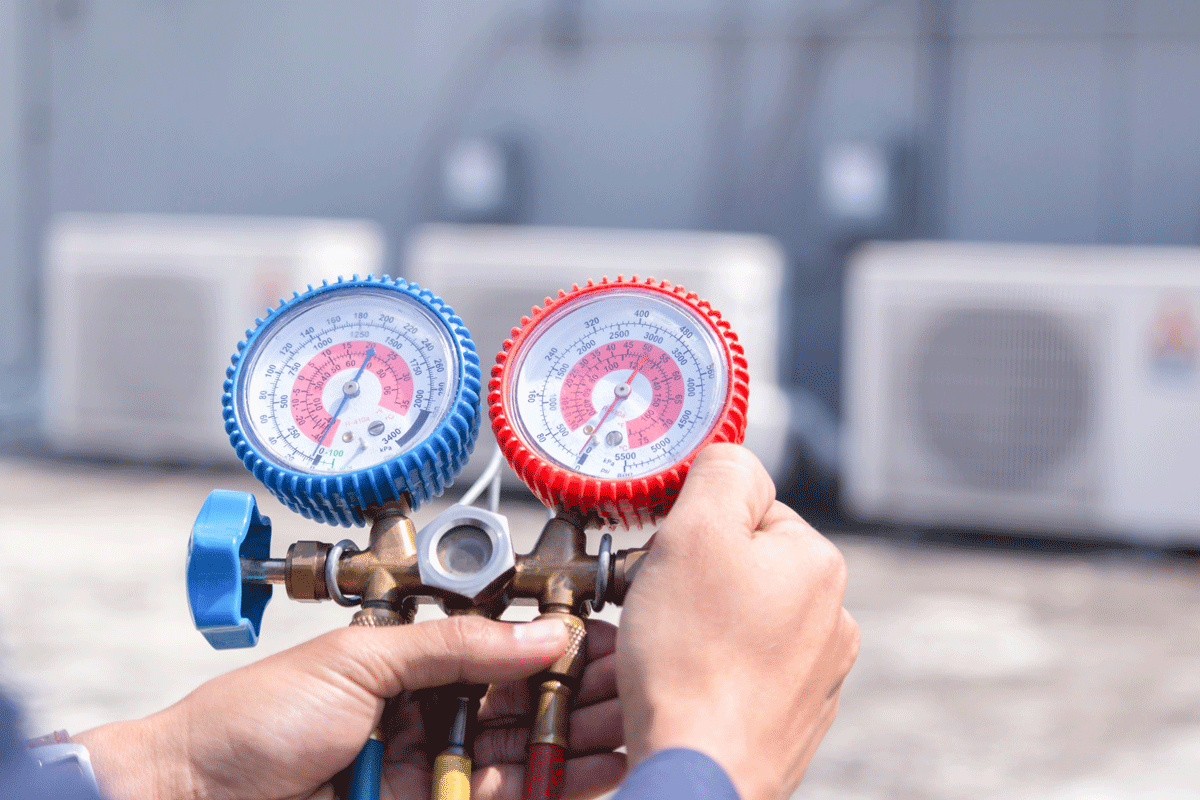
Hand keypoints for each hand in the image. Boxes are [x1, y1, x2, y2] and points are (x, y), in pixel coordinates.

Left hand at [76, 616, 624, 799]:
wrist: (190, 797)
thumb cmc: (251, 718)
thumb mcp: (359, 660)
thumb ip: (456, 647)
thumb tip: (538, 632)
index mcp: (409, 662)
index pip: (500, 651)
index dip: (555, 648)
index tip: (602, 646)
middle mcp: (426, 712)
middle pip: (520, 704)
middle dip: (577, 697)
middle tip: (631, 694)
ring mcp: (429, 767)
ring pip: (519, 754)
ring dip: (575, 743)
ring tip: (627, 734)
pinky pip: (500, 795)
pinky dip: (546, 785)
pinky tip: (589, 773)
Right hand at [617, 444, 859, 799]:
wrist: (697, 774)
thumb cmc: (691, 663)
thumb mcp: (693, 532)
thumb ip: (718, 473)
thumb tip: (729, 455)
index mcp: (816, 563)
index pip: (747, 507)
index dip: (692, 527)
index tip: (665, 560)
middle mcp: (831, 618)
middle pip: (741, 565)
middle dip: (693, 579)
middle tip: (658, 609)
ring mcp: (815, 674)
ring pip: (739, 620)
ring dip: (699, 626)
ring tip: (668, 654)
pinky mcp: (791, 718)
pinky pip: (741, 671)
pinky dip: (710, 672)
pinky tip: (687, 686)